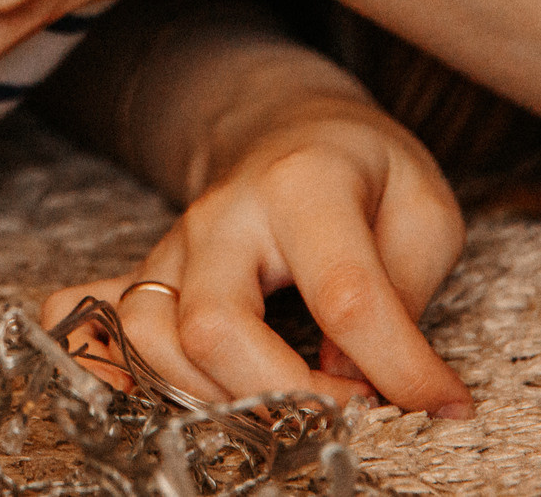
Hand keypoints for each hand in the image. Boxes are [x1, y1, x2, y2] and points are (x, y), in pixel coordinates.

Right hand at [45, 91, 470, 417]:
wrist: (288, 127)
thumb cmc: (365, 172)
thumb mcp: (423, 209)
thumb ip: (404, 291)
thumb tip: (361, 376)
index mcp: (303, 183)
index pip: (345, 294)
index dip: (396, 367)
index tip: (439, 406)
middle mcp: (222, 215)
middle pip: (216, 326)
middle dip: (283, 395)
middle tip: (348, 413)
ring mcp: (174, 247)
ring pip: (150, 336)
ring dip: (213, 396)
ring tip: (282, 409)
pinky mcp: (149, 276)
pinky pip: (101, 324)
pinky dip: (114, 371)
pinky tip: (158, 404)